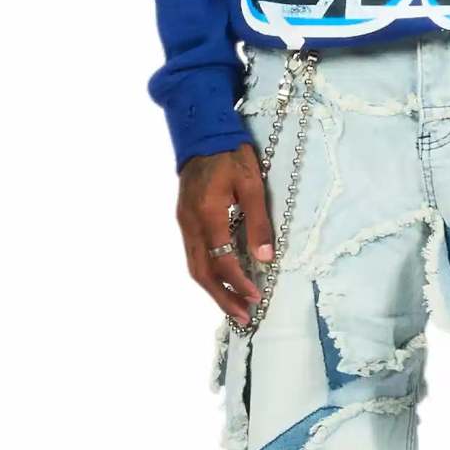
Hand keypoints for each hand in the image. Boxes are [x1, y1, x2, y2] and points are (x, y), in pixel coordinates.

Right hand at [177, 145, 275, 325]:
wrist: (202, 132)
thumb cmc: (231, 154)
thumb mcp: (252, 184)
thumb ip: (257, 223)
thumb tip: (265, 259)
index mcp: (208, 213)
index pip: (222, 260)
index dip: (239, 282)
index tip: (257, 296)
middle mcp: (190, 223)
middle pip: (201, 272)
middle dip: (222, 298)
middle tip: (243, 317)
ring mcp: (183, 222)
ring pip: (194, 266)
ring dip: (213, 290)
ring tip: (234, 307)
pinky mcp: (183, 219)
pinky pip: (193, 254)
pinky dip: (207, 274)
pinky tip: (222, 281)